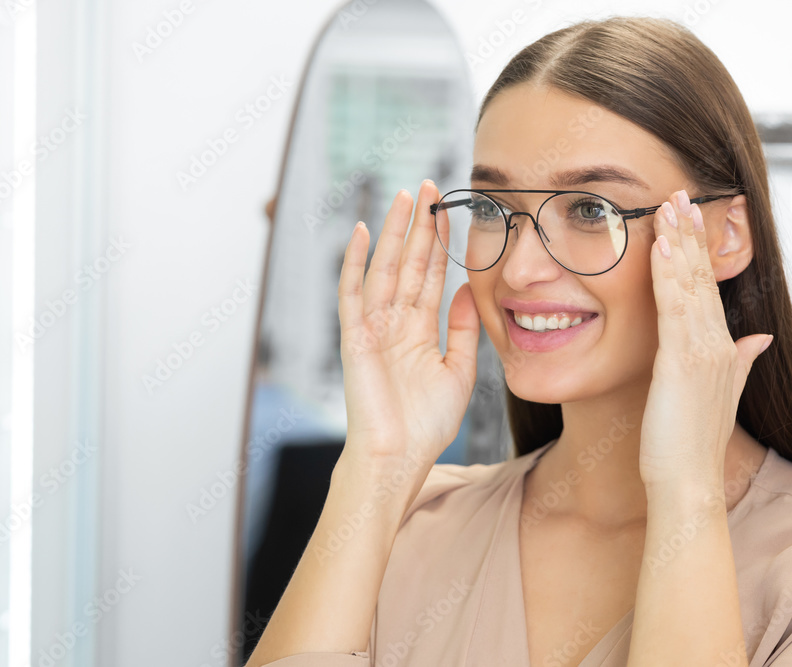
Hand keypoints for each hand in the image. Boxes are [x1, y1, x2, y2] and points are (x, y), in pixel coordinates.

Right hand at [337, 179, 481, 475]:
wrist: (398, 458)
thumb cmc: (425, 425)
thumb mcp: (459, 373)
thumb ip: (463, 332)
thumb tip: (465, 292)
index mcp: (417, 330)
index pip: (429, 276)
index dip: (439, 243)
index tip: (448, 210)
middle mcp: (393, 322)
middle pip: (407, 263)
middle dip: (418, 225)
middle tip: (427, 185)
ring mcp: (372, 327)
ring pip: (384, 268)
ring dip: (394, 232)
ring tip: (404, 197)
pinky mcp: (355, 337)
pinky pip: (352, 293)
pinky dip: (353, 262)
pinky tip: (361, 232)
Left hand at [639, 189, 772, 488]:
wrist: (688, 479)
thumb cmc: (692, 440)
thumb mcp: (720, 393)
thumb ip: (739, 361)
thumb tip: (756, 338)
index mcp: (723, 348)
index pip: (709, 288)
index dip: (699, 250)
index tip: (689, 217)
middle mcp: (719, 343)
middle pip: (704, 277)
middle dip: (692, 233)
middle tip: (681, 194)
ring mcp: (703, 351)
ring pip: (691, 284)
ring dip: (680, 241)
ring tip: (670, 206)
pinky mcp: (682, 361)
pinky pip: (674, 308)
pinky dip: (668, 274)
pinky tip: (660, 246)